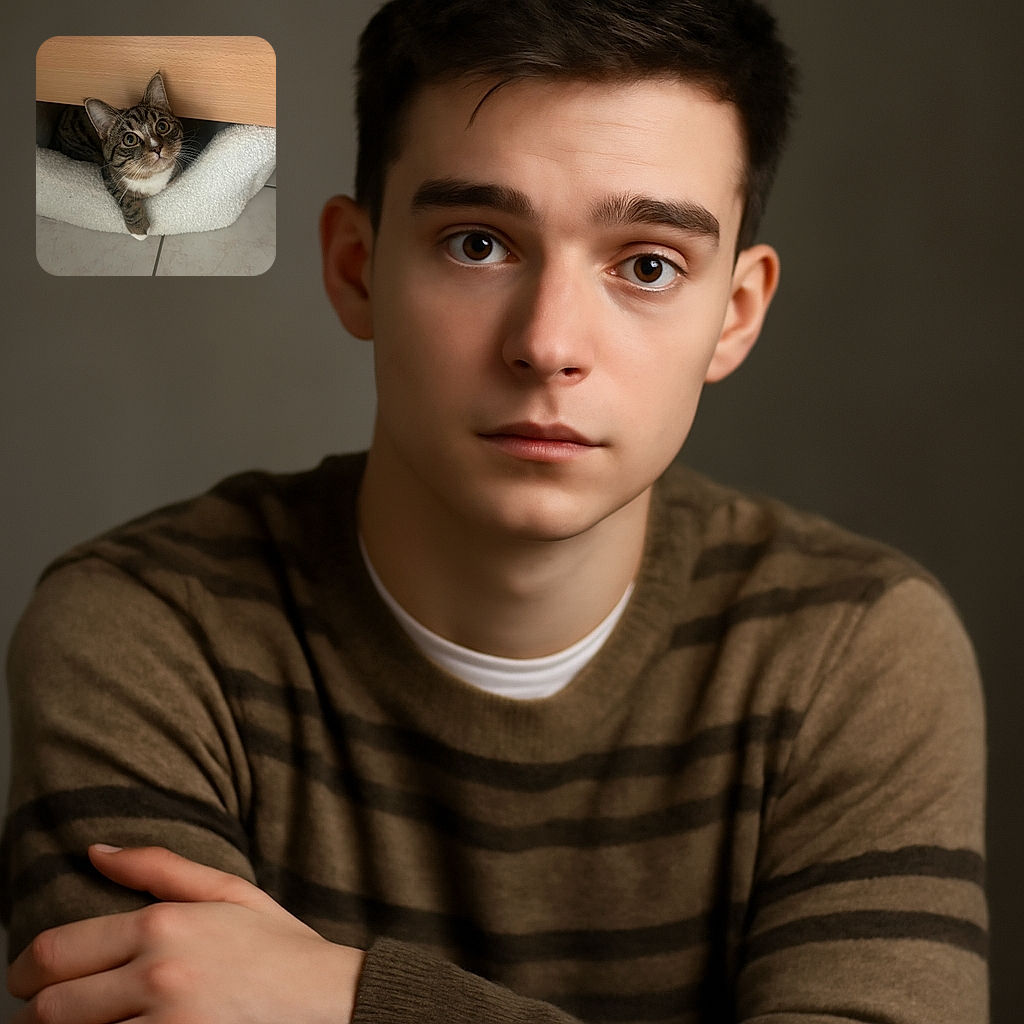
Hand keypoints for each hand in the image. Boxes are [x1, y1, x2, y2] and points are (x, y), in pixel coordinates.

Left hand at [8, 845, 365, 1023]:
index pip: (56, 951)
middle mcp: (158, 976)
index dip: (22, 971)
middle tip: (38, 1016)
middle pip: (50, 1009)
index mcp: (164, 925)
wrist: (334, 1002)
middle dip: (32, 1016)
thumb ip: (158, 867)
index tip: (22, 981)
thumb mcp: (229, 891)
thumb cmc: (280, 947)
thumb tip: (95, 851)